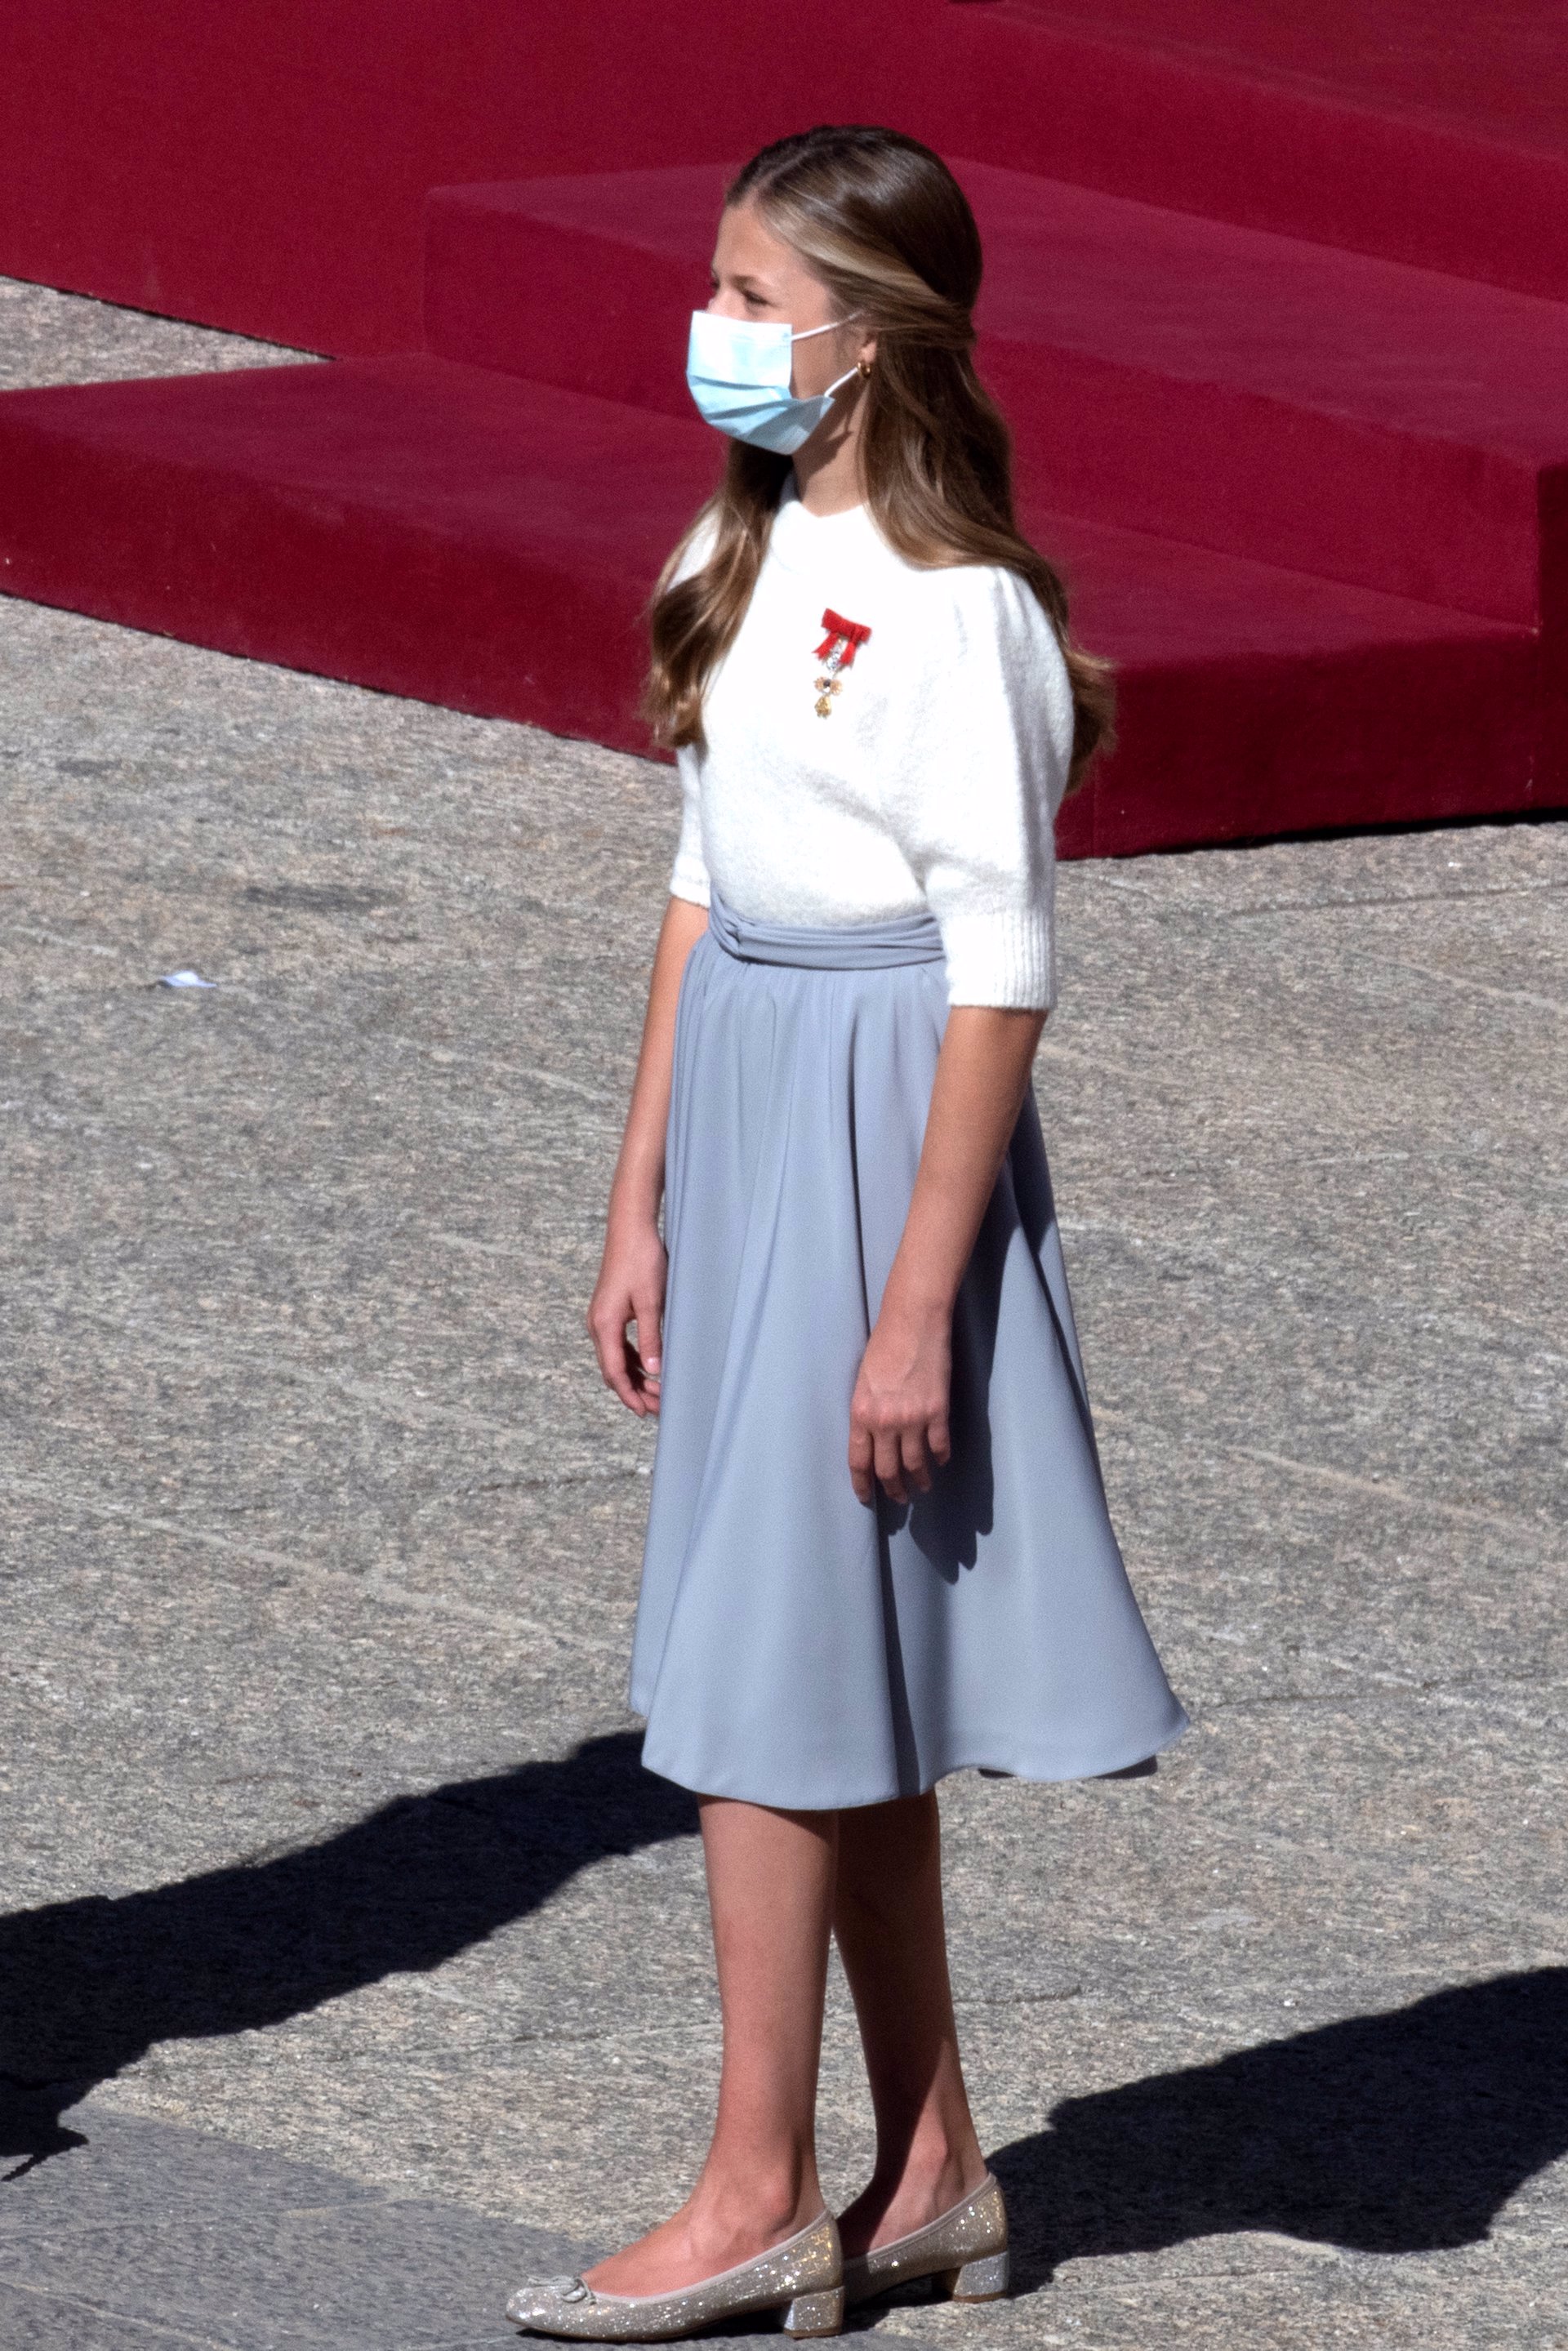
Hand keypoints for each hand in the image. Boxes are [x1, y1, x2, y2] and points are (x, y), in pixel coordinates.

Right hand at [587, 1213, 667, 1415]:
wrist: (630, 1229)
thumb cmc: (642, 1261)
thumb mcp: (652, 1302)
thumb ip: (652, 1338)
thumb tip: (654, 1372)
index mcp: (604, 1325)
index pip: (615, 1372)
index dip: (630, 1395)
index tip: (645, 1412)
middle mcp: (597, 1325)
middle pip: (613, 1370)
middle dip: (634, 1391)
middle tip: (658, 1408)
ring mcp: (601, 1318)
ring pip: (616, 1359)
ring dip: (635, 1377)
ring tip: (657, 1392)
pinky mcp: (610, 1312)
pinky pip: (619, 1345)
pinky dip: (634, 1360)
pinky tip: (649, 1367)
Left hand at [848, 1298, 952, 1505]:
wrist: (913, 1322)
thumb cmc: (883, 1346)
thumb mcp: (862, 1382)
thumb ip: (866, 1413)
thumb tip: (873, 1439)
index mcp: (861, 1414)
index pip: (858, 1461)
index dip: (862, 1485)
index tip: (866, 1498)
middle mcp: (885, 1422)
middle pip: (887, 1470)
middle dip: (893, 1489)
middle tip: (900, 1498)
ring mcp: (913, 1418)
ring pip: (915, 1463)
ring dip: (919, 1480)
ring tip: (922, 1486)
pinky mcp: (937, 1411)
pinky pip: (939, 1445)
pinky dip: (941, 1457)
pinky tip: (940, 1461)